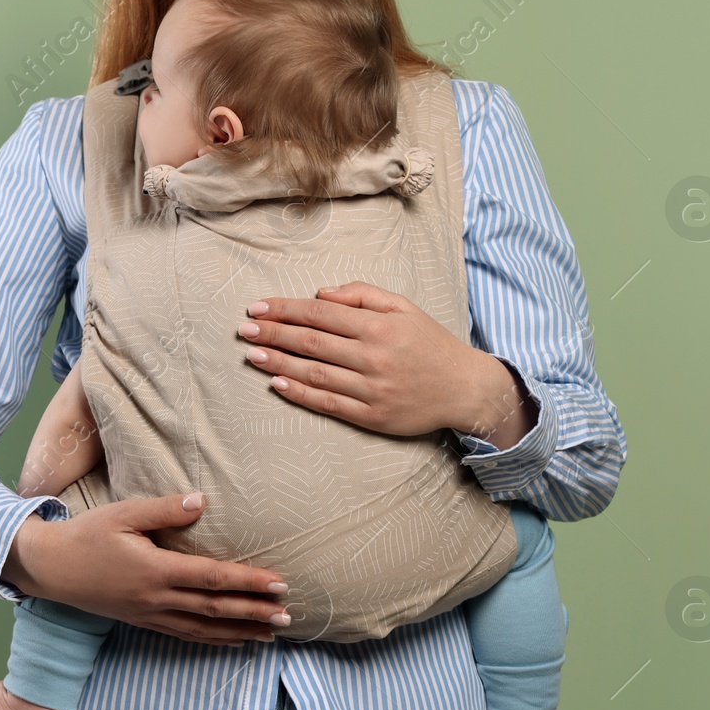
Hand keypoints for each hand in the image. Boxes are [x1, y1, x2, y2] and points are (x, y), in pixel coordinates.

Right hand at [2, 492, 291, 646]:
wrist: (49, 568)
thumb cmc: (86, 535)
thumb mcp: (122, 513)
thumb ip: (163, 510)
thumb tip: (201, 501)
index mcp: (155, 570)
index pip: (213, 578)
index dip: (249, 582)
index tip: (280, 585)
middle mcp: (156, 598)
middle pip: (215, 609)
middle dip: (254, 613)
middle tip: (288, 617)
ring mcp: (149, 614)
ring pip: (203, 628)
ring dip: (240, 632)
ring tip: (270, 635)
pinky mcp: (142, 621)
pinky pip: (185, 635)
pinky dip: (213, 639)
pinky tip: (232, 640)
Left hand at [235, 281, 535, 444]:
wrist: (466, 389)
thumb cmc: (430, 344)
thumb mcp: (404, 307)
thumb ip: (363, 295)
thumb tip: (320, 293)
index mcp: (379, 326)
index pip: (320, 314)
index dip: (285, 310)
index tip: (257, 307)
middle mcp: (374, 357)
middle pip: (311, 343)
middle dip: (273, 334)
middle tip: (244, 329)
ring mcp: (372, 389)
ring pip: (315, 373)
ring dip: (278, 363)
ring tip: (251, 355)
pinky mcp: (372, 416)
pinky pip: (328, 404)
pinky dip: (300, 393)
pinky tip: (277, 384)